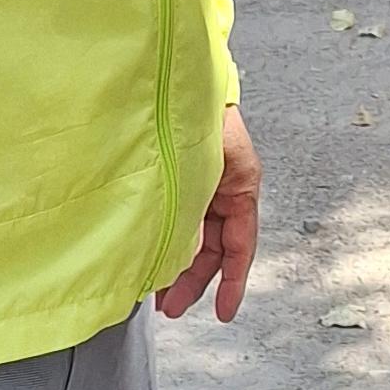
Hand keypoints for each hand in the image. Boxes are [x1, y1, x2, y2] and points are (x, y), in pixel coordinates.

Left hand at [157, 105, 260, 323]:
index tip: (224, 312)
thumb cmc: (194, 116)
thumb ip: (192, 217)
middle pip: (213, 246)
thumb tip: (178, 259)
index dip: (232, 283)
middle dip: (193, 279)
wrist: (173, 77)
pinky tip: (148, 254)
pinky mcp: (181, 177)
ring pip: (195, 235)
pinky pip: (179, 218)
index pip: (240, 245)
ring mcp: (203, 183)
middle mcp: (224, 187)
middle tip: (169, 306)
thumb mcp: (200, 175)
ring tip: (154, 289)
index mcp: (241, 185)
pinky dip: (168, 239)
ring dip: (177, 263)